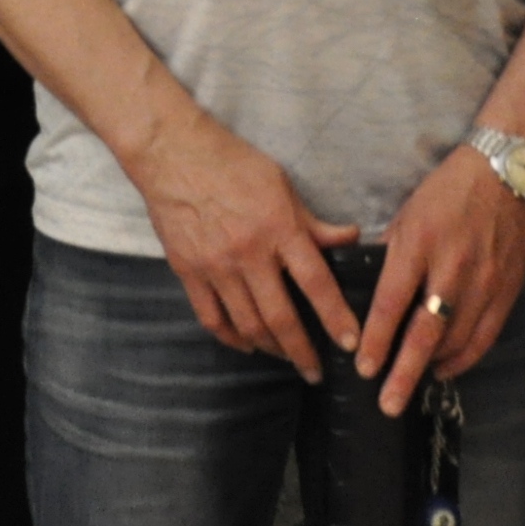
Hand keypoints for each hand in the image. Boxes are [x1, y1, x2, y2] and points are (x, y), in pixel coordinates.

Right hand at [126, 109, 361, 382]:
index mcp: (278, 227)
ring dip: (271, 348)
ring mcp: (216, 266)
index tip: (351, 344)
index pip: (316, 282)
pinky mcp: (188, 272)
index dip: (336, 317)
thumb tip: (350, 238)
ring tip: (286, 357)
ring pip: (247, 324)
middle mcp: (249, 253)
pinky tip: (247, 344)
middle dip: (302, 351)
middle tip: (315, 371)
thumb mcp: (282, 185)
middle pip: (280, 316)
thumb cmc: (233, 163)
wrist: (174, 153)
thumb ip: (313, 222)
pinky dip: (232, 338)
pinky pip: (212, 318)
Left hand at [357, 143, 524, 415]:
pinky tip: (445, 368)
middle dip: (404, 372)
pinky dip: (463, 358)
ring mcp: (484, 282)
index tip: (364, 368)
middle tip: (387, 404)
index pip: (392, 303)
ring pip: (456, 341)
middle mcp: (453, 267)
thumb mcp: (408, 212)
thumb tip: (375, 290)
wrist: (507, 171)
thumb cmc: (450, 189)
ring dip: (431, 368)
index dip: (377, 341)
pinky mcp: (506, 290)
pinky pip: (484, 336)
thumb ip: (392, 253)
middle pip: (425, 333)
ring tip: (410, 388)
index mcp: (420, 243)